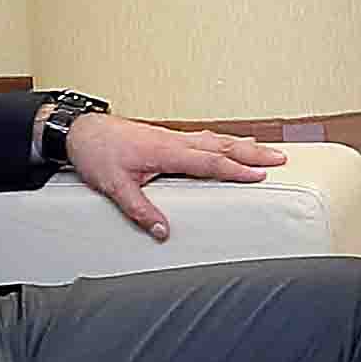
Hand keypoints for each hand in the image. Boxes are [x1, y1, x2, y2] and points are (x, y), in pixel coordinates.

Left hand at [65, 115, 287, 239]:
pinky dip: (225, 141)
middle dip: (252, 153)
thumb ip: (139, 209)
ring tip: (265, 149)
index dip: (236, 169)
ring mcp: (172, 136)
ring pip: (216, 138)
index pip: (209, 162)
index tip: (260, 175)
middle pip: (222, 145)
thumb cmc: (96, 153)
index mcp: (166, 152)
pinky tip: (229, 144)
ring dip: (242, 144)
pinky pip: (205, 137)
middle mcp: (174, 141)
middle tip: (280, 158)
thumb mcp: (114, 186)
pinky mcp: (167, 136)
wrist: (80, 130)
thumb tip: (162, 231)